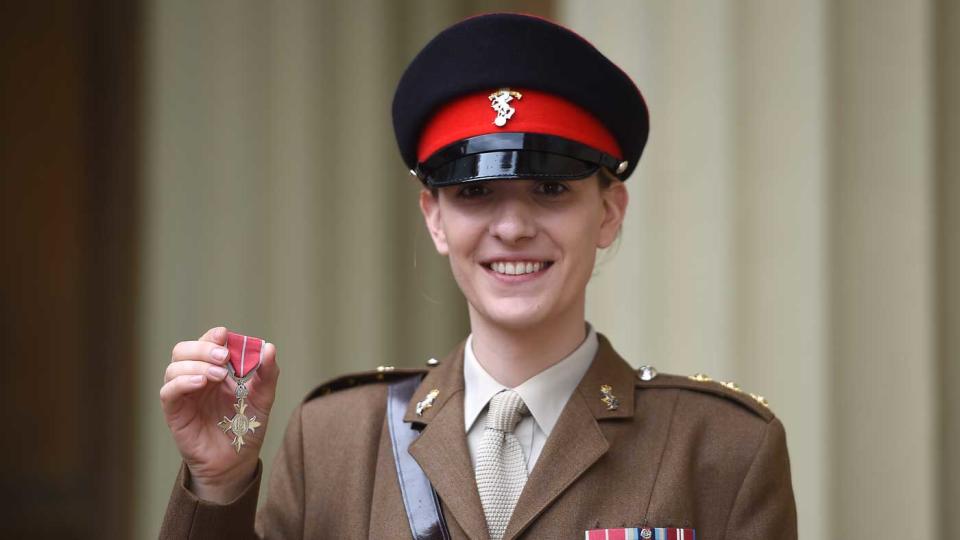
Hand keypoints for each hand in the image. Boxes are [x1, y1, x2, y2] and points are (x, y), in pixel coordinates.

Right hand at [160, 326, 278, 502]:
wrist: (237, 462)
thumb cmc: (246, 428)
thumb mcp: (263, 398)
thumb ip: (268, 374)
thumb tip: (269, 347)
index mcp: (214, 370)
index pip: (205, 343)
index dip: (212, 336)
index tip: (225, 336)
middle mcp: (195, 379)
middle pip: (184, 350)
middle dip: (203, 348)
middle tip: (224, 357)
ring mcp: (183, 395)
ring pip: (174, 367)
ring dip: (196, 365)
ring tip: (219, 375)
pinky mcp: (175, 413)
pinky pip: (168, 391)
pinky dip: (182, 382)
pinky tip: (201, 383)